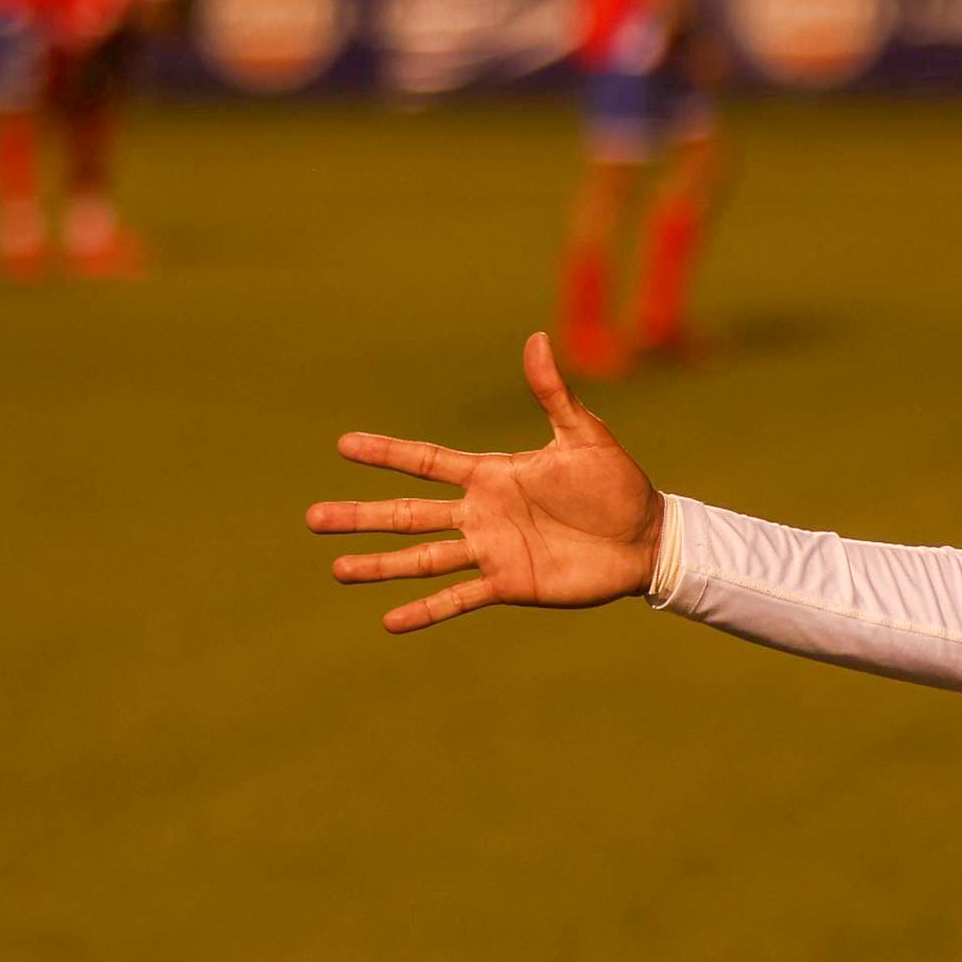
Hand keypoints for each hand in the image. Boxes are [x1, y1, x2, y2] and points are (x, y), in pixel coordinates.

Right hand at [306, 333, 663, 633]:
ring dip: (380, 564)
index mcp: (492, 475)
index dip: (386, 453)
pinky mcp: (510, 584)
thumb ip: (553, 393)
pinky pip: (458, 598)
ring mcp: (491, 550)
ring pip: (422, 558)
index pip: (426, 461)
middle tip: (313, 519)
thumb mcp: (585, 434)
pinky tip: (388, 622)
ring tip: (337, 569)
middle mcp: (481, 513)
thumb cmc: (618, 483)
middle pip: (408, 513)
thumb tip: (536, 339)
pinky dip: (425, 611)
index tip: (343, 445)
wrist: (648, 537)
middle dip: (362, 516)